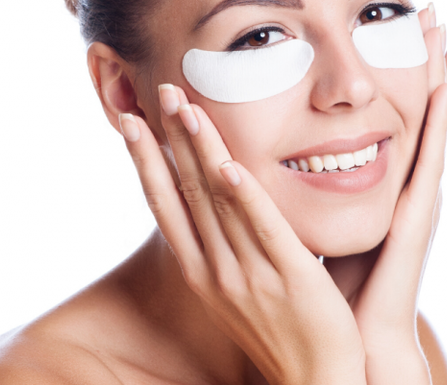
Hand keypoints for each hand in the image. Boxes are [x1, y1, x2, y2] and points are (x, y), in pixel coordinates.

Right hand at [117, 86, 366, 384]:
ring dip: (200, 150)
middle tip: (161, 90)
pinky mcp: (291, 277)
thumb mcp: (237, 291)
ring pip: (218, 201)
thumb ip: (225, 247)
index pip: (165, 206)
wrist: (315, 380)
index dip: (146, 162)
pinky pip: (264, 230)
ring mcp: (250, 274)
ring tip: (186, 106)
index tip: (130, 123)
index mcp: (201, 272)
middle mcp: (216, 270)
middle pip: (187, 192)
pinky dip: (245, 197)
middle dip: (171, 138)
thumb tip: (217, 204)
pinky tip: (231, 165)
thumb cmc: (280, 331)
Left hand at [324, 4, 446, 383]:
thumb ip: (311, 196)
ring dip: (445, 76)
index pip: (396, 117)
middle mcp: (405, 185)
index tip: (406, 30)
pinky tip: (443, 88)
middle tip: (438, 11)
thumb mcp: (323, 227)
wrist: (358, 339)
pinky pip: (427, 162)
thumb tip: (283, 167)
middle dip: (430, 61)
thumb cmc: (339, 285)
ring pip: (432, 124)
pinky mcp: (417, 218)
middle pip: (420, 109)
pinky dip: (437, 124)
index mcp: (383, 186)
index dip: (402, 75)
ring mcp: (417, 199)